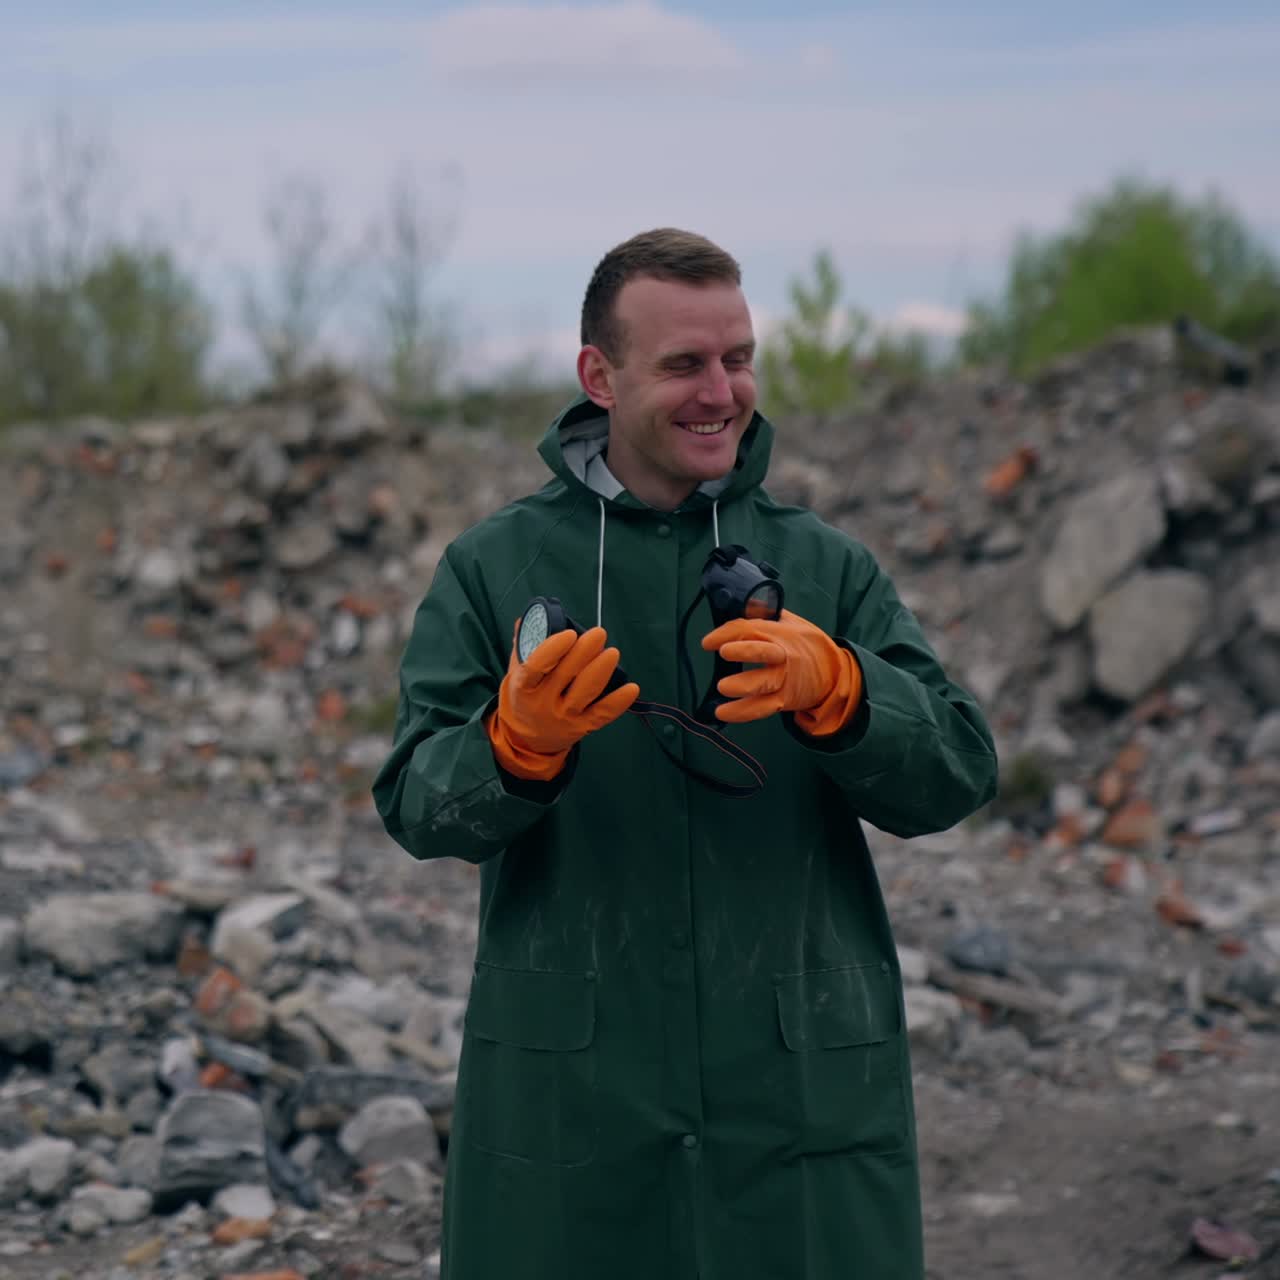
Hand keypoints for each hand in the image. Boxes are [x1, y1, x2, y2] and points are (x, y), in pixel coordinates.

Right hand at [487, 622, 639, 779]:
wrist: (527, 738)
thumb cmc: (526, 695)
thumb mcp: (516, 672)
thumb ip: (523, 645)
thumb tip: (528, 618)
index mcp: (523, 686)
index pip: (536, 667)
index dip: (553, 650)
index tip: (570, 634)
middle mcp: (542, 703)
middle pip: (565, 675)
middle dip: (584, 652)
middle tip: (599, 633)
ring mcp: (563, 717)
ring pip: (584, 693)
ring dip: (600, 671)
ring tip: (612, 653)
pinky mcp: (582, 727)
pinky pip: (602, 714)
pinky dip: (618, 702)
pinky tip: (632, 688)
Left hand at [701, 608, 862, 733]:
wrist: (834, 672)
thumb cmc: (807, 644)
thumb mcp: (791, 622)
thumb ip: (766, 613)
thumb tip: (743, 603)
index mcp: (782, 634)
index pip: (752, 629)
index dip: (728, 633)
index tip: (708, 642)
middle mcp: (784, 657)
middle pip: (764, 653)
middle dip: (744, 651)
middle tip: (724, 653)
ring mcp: (784, 680)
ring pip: (763, 684)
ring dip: (742, 686)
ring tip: (722, 687)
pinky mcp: (784, 701)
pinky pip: (762, 708)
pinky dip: (742, 712)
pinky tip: (723, 712)